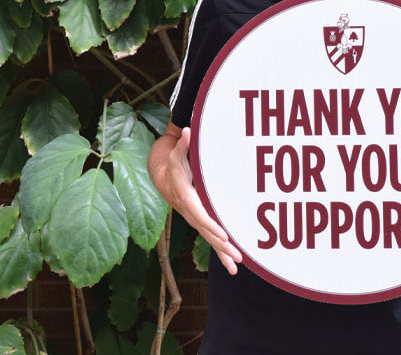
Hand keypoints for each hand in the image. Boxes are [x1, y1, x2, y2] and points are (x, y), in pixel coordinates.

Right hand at [149, 123, 242, 273]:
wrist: (161, 176)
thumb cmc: (172, 163)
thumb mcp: (175, 153)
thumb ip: (183, 145)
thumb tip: (186, 131)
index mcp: (186, 198)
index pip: (200, 214)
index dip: (212, 225)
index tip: (225, 234)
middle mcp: (190, 212)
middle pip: (207, 232)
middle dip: (222, 245)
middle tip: (239, 256)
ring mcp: (195, 219)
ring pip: (209, 240)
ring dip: (223, 254)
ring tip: (237, 268)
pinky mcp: (201, 222)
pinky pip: (211, 239)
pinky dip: (221, 253)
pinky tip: (232, 266)